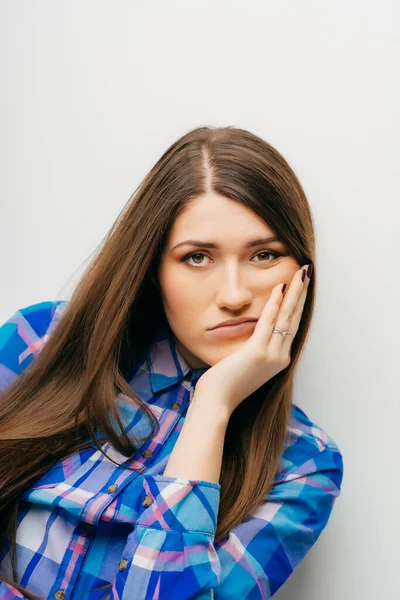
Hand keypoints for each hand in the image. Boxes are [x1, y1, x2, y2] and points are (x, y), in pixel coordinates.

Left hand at [194, 265, 311, 416]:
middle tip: (307, 271)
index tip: (301, 286)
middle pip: (294, 318)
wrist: (218, 402)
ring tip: (301, 273)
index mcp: (280, 359)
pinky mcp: (258, 353)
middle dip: (301, 293)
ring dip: (294, 292)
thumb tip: (255, 329)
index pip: (292, 325)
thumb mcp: (246, 363)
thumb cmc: (226, 384)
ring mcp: (272, 355)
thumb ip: (255, 348)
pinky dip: (274, 304)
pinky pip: (269, 322)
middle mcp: (281, 357)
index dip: (298, 304)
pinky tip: (280, 287)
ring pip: (286, 317)